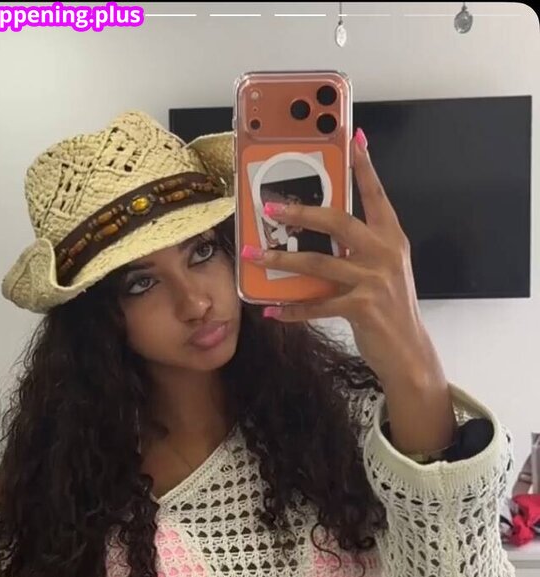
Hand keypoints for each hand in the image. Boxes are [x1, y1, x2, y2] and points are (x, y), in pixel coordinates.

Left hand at [242, 132, 429, 385]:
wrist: (408, 351)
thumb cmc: (390, 310)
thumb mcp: (383, 271)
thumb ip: (361, 250)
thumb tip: (328, 236)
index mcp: (392, 238)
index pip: (376, 195)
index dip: (364, 166)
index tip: (353, 138)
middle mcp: (384, 253)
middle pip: (337, 221)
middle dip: (301, 213)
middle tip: (271, 208)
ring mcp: (373, 280)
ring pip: (318, 263)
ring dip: (282, 260)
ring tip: (255, 256)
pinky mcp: (361, 308)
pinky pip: (318, 305)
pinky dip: (293, 310)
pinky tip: (273, 311)